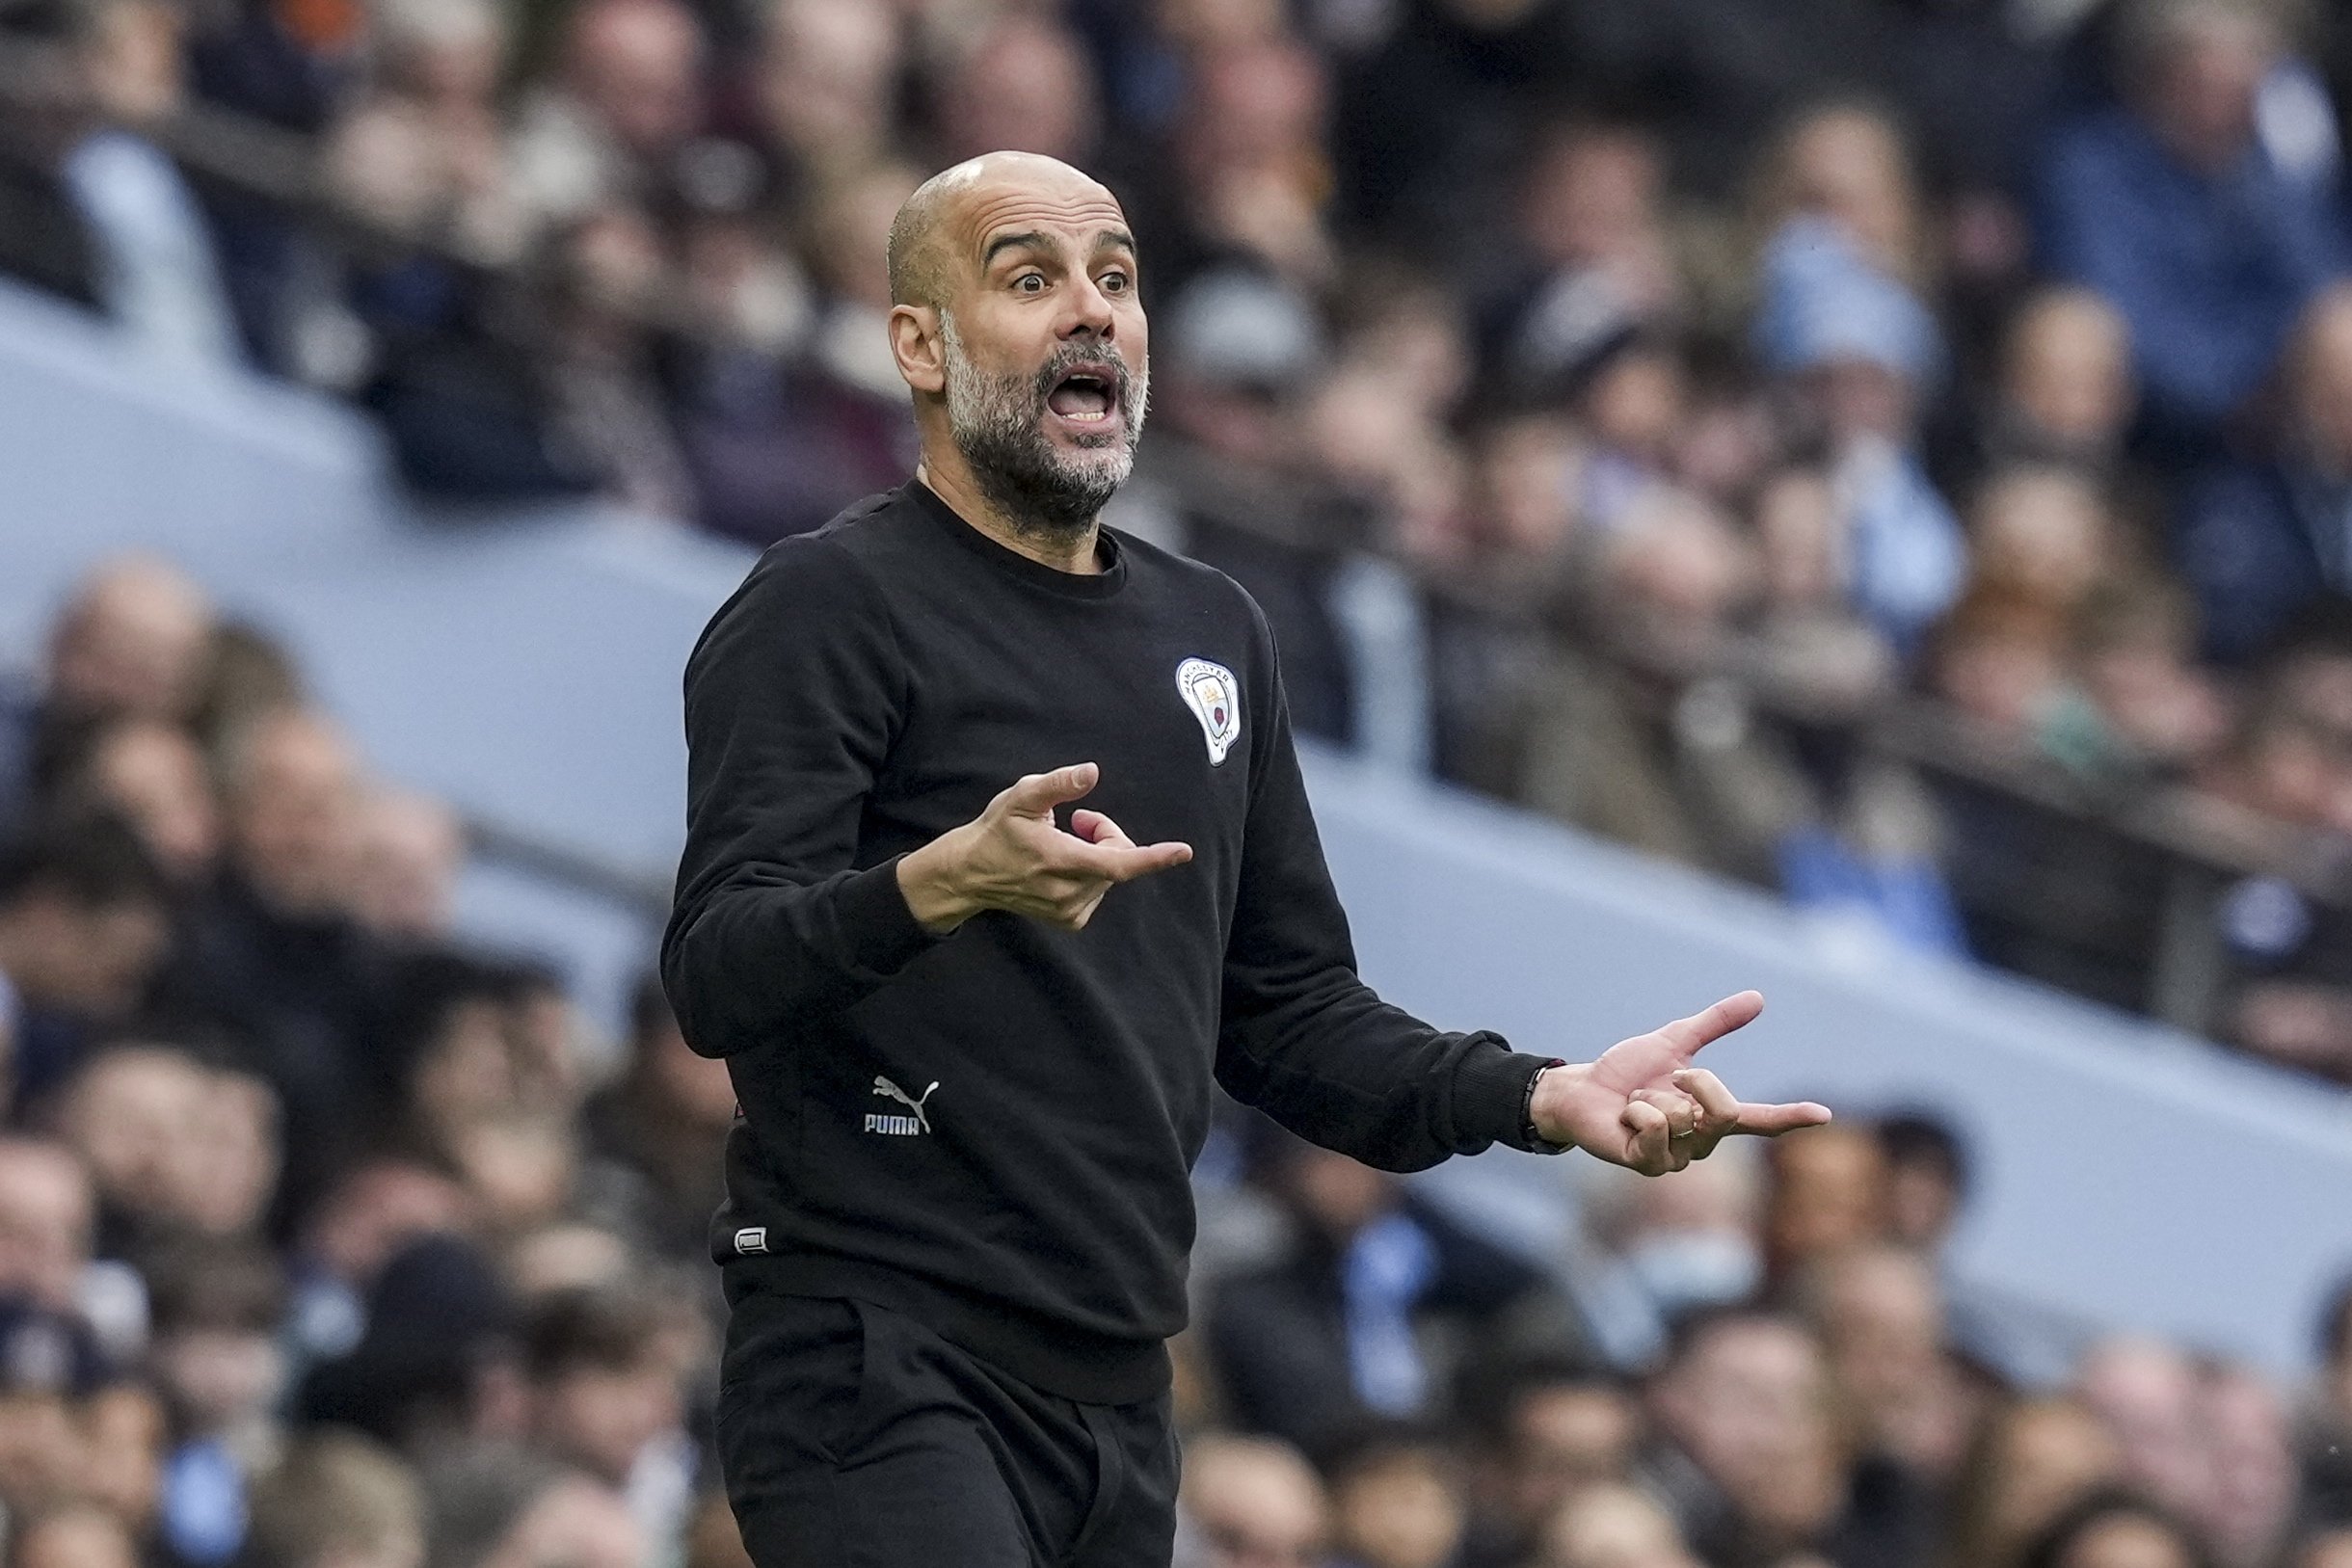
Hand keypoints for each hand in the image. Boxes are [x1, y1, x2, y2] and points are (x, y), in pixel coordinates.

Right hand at [897, 763, 1192, 933]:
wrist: (970, 874)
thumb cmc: (997, 831)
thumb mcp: (1022, 796)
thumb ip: (1059, 783)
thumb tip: (1092, 772)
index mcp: (1060, 859)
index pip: (1118, 863)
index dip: (1153, 857)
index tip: (1183, 853)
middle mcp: (1068, 891)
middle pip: (1116, 859)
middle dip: (1107, 834)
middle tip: (1079, 818)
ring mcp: (1069, 910)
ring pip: (1109, 875)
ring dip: (1098, 853)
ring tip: (1064, 841)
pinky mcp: (1070, 920)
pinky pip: (1099, 890)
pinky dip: (1091, 873)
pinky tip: (1062, 865)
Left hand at [1528, 991, 1830, 1174]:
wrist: (1582, 1088)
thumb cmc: (1627, 1071)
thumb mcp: (1674, 1040)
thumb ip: (1715, 1023)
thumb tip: (1758, 997)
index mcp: (1711, 1114)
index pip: (1760, 1119)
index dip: (1791, 1117)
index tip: (1825, 1114)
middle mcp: (1701, 1142)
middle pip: (1725, 1111)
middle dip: (1694, 1083)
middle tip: (1667, 1080)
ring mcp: (1677, 1158)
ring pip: (1684, 1117)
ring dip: (1651, 1097)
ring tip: (1635, 1103)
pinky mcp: (1649, 1165)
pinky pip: (1655, 1129)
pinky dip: (1636, 1111)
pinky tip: (1625, 1117)